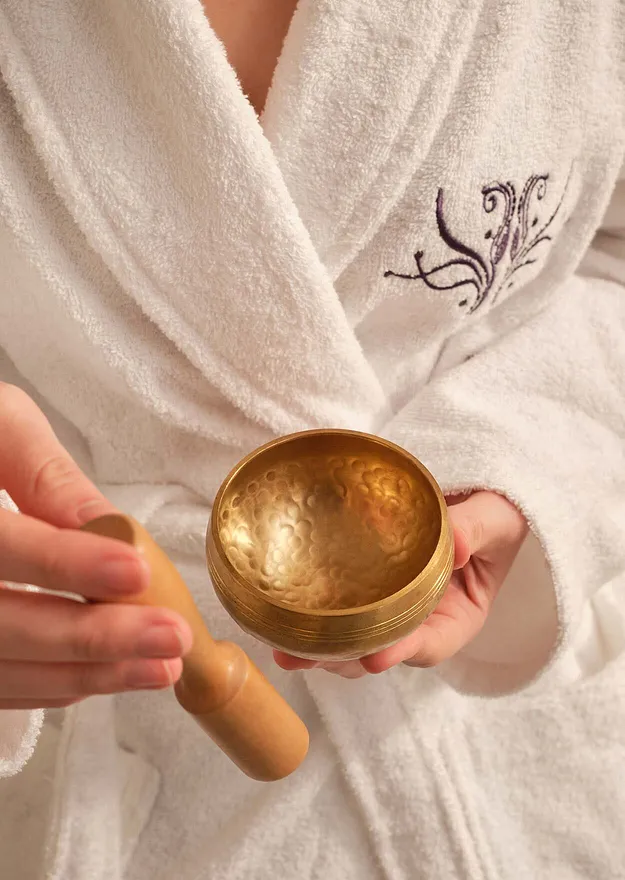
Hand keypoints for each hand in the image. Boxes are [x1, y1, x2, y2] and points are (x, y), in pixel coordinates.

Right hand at [0, 384, 191, 709]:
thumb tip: (112, 528)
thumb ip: (46, 475)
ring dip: (84, 675)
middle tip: (171, 638)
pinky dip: (52, 685)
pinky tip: (108, 674)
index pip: (2, 547)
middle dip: (92, 637)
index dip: (68, 565)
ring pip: (1, 669)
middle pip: (2, 626)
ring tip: (159, 666)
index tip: (136, 571)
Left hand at [274, 491, 527, 678]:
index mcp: (458, 617)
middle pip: (382, 651)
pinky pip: (341, 611)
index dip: (403, 652)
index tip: (376, 657)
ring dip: (321, 649)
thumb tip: (455, 541)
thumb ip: (477, 527)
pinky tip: (282, 620)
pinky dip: (314, 619)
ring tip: (286, 651)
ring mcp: (391, 611)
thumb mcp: (496, 519)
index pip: (431, 644)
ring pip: (355, 640)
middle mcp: (421, 623)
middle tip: (307, 657)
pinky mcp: (367, 593)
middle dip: (345, 659)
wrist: (473, 503)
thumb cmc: (493, 516)